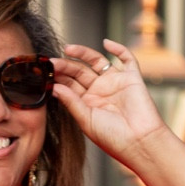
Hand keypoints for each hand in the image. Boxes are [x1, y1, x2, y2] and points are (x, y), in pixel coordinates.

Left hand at [53, 40, 167, 167]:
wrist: (139, 142)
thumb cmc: (113, 138)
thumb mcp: (86, 120)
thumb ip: (71, 101)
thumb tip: (54, 87)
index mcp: (88, 103)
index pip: (70, 84)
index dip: (58, 77)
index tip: (45, 72)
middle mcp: (100, 91)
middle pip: (80, 71)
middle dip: (66, 65)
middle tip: (52, 62)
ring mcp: (115, 82)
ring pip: (97, 61)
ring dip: (83, 53)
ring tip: (68, 49)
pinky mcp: (132, 78)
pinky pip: (126, 58)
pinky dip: (118, 48)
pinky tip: (106, 43)